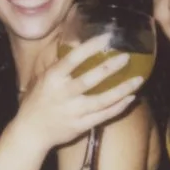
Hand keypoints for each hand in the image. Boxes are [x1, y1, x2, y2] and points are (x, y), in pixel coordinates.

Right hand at [15, 32, 142, 148]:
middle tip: (126, 57)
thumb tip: (77, 42)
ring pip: (102, 100)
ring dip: (122, 90)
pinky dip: (119, 107)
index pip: (72, 59)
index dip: (90, 47)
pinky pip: (104, 115)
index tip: (106, 38)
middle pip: (90, 79)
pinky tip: (130, 98)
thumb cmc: (38, 100)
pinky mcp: (81, 126)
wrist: (31, 131)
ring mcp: (74, 111)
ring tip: (138, 80)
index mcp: (53, 78)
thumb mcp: (44, 78)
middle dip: (110, 67)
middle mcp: (63, 94)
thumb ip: (61, 63)